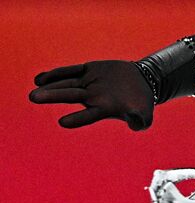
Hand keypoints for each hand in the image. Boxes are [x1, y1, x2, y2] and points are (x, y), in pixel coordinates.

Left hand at [29, 60, 153, 130]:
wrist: (142, 82)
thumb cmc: (142, 103)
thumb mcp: (145, 113)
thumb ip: (141, 120)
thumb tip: (136, 124)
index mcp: (104, 109)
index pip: (88, 116)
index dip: (77, 118)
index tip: (62, 122)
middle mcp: (92, 98)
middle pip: (70, 96)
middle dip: (52, 96)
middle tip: (34, 98)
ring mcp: (88, 84)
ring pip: (66, 84)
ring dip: (50, 86)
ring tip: (34, 89)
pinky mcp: (88, 71)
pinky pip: (70, 72)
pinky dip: (56, 74)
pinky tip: (40, 79)